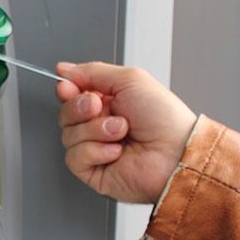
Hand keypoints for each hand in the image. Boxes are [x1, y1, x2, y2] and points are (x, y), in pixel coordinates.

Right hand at [55, 62, 196, 203]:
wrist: (175, 153)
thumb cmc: (164, 119)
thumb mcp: (130, 79)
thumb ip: (92, 71)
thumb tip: (64, 70)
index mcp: (107, 102)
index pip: (71, 94)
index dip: (67, 90)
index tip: (69, 88)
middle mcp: (98, 125)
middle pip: (65, 114)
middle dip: (80, 109)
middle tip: (100, 108)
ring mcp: (93, 148)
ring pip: (67, 135)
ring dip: (96, 131)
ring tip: (121, 132)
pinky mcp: (91, 170)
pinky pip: (74, 157)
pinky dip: (96, 151)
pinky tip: (116, 152)